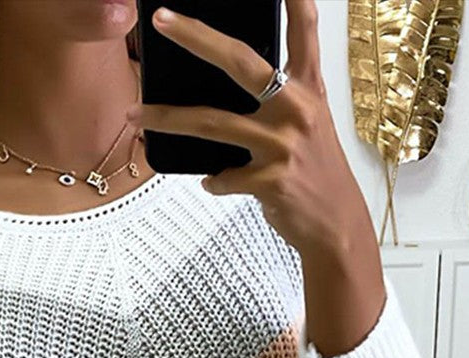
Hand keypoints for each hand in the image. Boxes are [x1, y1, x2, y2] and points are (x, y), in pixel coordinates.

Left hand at [126, 0, 373, 256]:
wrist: (335, 224)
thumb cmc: (315, 172)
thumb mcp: (308, 125)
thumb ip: (278, 99)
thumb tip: (224, 87)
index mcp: (308, 89)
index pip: (303, 30)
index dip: (292, 0)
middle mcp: (297, 109)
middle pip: (240, 62)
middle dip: (195, 37)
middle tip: (160, 20)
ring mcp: (283, 145)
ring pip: (211, 123)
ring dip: (166, 118)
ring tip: (133, 115)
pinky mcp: (270, 181)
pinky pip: (221, 178)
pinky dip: (213, 181)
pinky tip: (213, 182)